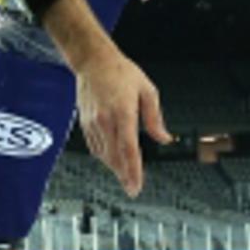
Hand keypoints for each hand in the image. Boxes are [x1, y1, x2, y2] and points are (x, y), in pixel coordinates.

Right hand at [40, 0, 172, 196]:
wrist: (92, 61)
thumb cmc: (121, 72)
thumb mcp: (147, 90)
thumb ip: (155, 118)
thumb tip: (164, 138)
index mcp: (123, 112)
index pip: (128, 149)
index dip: (133, 170)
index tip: (136, 185)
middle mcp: (105, 120)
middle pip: (115, 157)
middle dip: (124, 175)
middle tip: (132, 188)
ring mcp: (92, 122)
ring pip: (103, 154)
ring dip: (114, 167)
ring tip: (124, 176)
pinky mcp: (85, 123)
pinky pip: (95, 147)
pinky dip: (104, 156)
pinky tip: (112, 160)